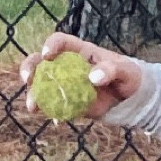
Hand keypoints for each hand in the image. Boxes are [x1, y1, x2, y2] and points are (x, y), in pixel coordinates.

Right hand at [18, 32, 141, 119]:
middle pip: (41, 62)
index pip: (60, 42)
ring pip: (42, 85)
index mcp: (80, 51)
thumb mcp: (126, 70)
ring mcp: (66, 85)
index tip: (47, 56)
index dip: (51, 45)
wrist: (133, 98)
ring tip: (33, 107)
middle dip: (30, 68)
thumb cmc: (129, 76)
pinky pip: (53, 105)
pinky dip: (48, 111)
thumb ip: (111, 69)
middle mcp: (68, 66)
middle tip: (27, 78)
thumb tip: (92, 77)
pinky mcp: (68, 102)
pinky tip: (51, 119)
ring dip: (33, 94)